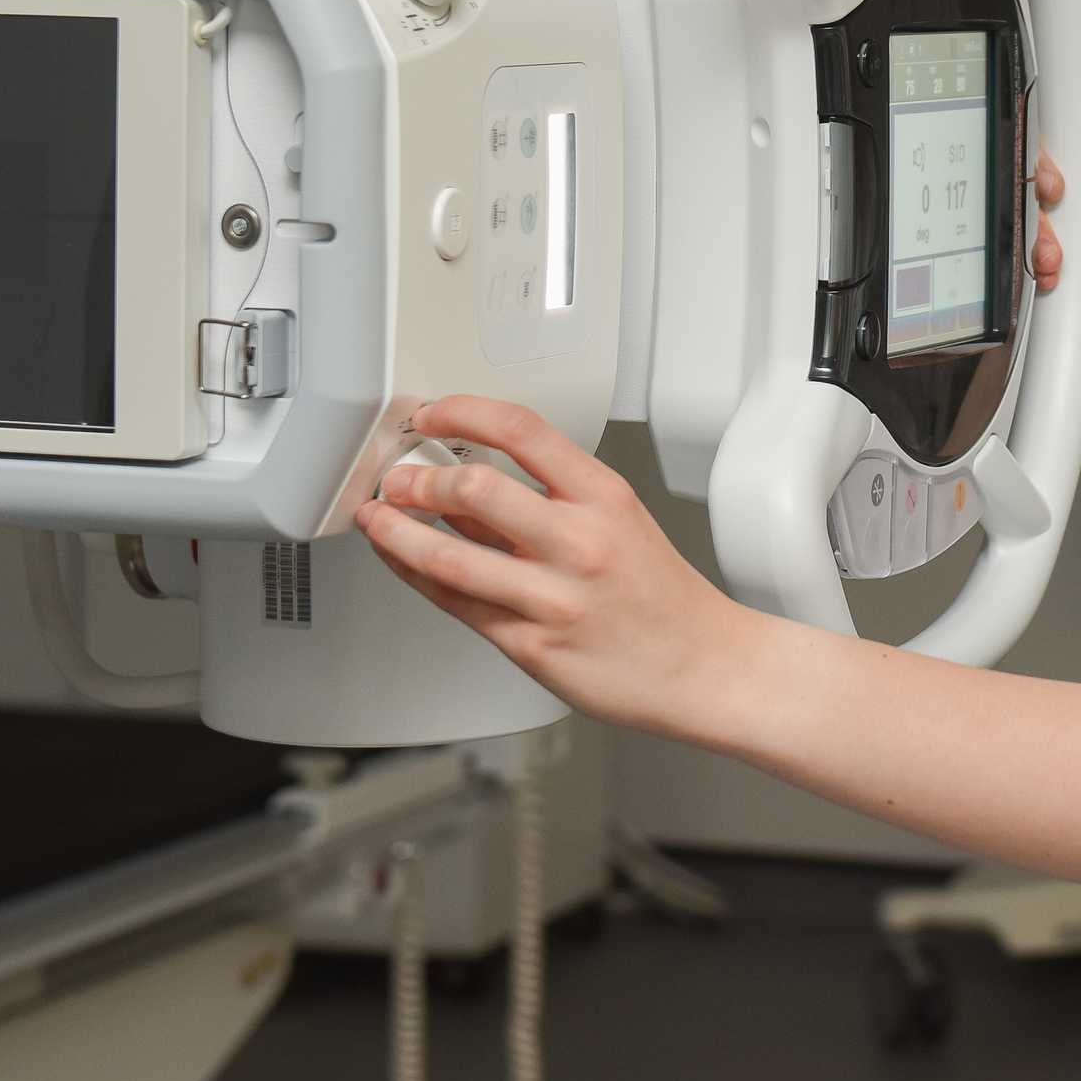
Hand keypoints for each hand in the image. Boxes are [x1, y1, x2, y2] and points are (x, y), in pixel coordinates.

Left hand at [354, 395, 758, 737]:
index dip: (463, 413)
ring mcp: (552, 598)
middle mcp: (578, 542)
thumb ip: (546, 500)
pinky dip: (415, 577)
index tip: (433, 415)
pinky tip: (401, 562)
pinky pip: (455, 604)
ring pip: (447, 555)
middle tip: (396, 477)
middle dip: (417, 480)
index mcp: (604, 497)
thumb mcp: (620, 522)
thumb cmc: (662, 597)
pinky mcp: (531, 646)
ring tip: (378, 517)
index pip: (522, 431)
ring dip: (396, 531)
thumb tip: (469, 479)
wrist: (702, 667)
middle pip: (474, 490)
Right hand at [1030, 76, 1080, 396]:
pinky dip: (1031, 255)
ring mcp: (1068, 224)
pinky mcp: (1045, 250)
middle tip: (1062, 200)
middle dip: (1047, 179)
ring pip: (1030, 197)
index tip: (1059, 100)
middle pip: (1051, 155)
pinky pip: (1020, 236)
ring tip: (1063, 256)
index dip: (1075, 104)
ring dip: (1041, 229)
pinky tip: (1051, 273)